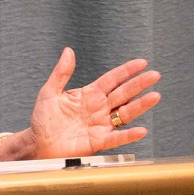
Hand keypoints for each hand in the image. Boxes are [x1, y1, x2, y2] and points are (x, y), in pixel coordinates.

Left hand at [4, 48, 161, 159]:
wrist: (38, 142)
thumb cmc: (43, 119)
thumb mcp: (49, 92)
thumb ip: (61, 73)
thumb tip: (68, 51)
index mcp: (89, 94)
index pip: (112, 79)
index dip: (126, 71)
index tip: (141, 63)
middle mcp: (99, 108)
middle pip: (123, 93)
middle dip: (139, 84)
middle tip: (154, 75)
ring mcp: (100, 124)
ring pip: (125, 113)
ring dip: (140, 105)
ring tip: (155, 96)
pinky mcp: (98, 141)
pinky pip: (116, 137)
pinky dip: (128, 135)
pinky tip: (140, 130)